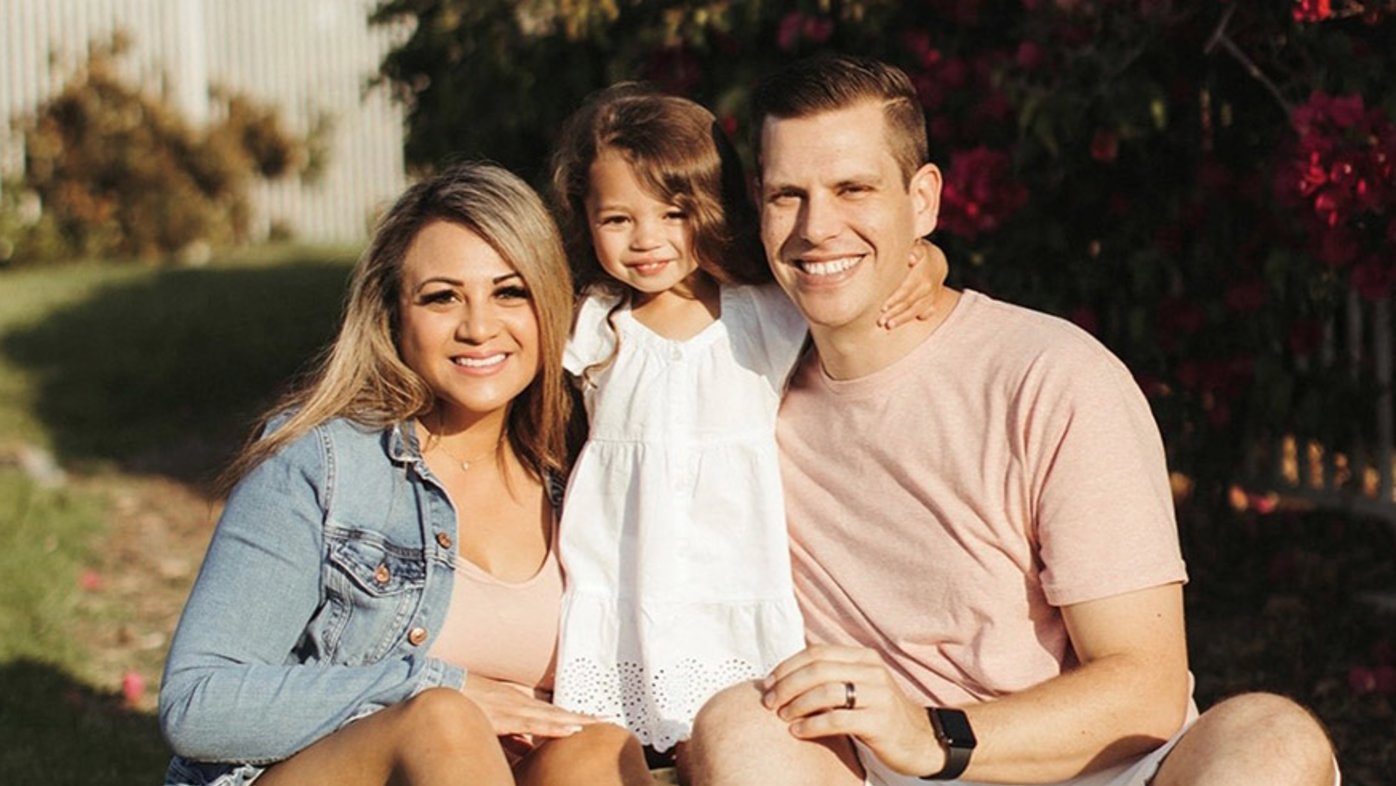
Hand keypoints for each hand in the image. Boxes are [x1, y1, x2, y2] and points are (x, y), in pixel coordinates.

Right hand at [462, 673, 598, 738]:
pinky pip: (531, 722)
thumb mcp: (495, 725)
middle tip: (608, 721)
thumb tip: (530, 751)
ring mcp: (513, 708)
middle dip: (584, 717)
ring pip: (550, 716)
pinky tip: (569, 729)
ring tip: (596, 724)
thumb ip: (514, 739)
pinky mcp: (503, 716)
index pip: (554, 713)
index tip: (598, 721)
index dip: (576, 717)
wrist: (440, 690)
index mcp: (520, 706)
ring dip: (574, 720)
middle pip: (559, 712)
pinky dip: (552, 725)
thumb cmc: (467, 706)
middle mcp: (521, 703)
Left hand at [761, 645, 945, 776]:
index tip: (768, 683)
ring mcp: (878, 694)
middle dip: (787, 685)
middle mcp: (872, 671)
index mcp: (864, 657)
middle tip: (769, 702)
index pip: (816, 653)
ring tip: (783, 717)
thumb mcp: (859, 686)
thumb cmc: (879, 713)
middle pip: (817, 669)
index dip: (787, 666)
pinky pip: (837, 719)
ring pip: (825, 691)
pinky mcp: (880, 721)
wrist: (920, 739)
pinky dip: (812, 725)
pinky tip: (798, 732)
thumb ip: (831, 676)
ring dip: (797, 705)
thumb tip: (785, 678)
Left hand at [877, 238, 948, 329]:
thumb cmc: (918, 253)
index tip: (883, 307)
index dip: (894, 299)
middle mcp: (927, 286)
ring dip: (901, 319)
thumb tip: (911, 258)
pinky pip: (922, 313)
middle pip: (909, 302)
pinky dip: (910, 319)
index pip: (906, 289)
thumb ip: (913, 251)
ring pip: (915, 310)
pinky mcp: (932, 303)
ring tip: (888, 326)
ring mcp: (931, 296)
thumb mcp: (916, 248)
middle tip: (880, 321)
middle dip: (894, 312)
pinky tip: (899, 324)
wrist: (936, 261)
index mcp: (921, 273)